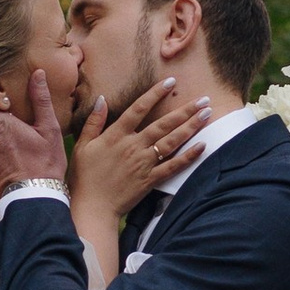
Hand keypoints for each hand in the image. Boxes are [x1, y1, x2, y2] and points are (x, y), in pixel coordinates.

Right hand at [73, 79, 208, 218]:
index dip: (156, 93)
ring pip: (172, 141)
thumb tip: (102, 99)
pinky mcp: (150, 180)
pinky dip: (189, 156)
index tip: (171, 81)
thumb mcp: (82, 146)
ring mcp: (144, 163)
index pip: (139, 108)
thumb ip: (94, 122)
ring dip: (191, 127)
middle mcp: (133, 146)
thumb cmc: (84, 177)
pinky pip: (173, 166)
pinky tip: (203, 145)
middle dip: (185, 110)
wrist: (92, 207)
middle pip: (163, 124)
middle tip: (204, 99)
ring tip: (207, 115)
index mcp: (116, 135)